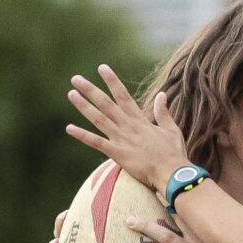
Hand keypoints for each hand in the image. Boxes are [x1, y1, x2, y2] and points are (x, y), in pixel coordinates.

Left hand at [66, 64, 191, 193]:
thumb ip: (163, 112)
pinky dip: (82, 135)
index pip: (123, 96)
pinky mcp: (117, 154)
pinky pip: (96, 143)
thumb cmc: (174, 154)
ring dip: (84, 106)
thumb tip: (161, 94)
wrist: (172, 173)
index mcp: (140, 120)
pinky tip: (69, 128)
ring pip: (99, 118)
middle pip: (106, 103)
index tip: (102, 68)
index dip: (112, 81)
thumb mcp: (171, 130)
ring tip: (71, 94)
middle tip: (76, 78)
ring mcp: (121, 139)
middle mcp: (128, 126)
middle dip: (90, 90)